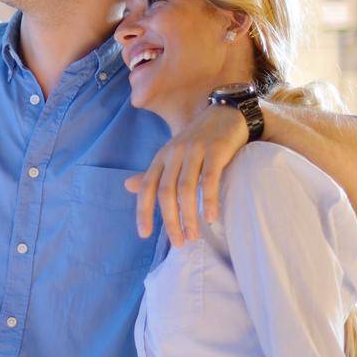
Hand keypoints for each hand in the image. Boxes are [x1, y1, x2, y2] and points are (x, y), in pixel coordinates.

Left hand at [125, 103, 248, 246]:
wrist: (228, 114)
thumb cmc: (199, 140)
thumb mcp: (173, 155)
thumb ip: (154, 173)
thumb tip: (128, 186)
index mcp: (162, 157)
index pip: (147, 187)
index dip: (143, 211)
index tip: (143, 235)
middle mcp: (175, 153)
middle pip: (166, 192)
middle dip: (170, 220)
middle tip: (178, 242)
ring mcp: (195, 150)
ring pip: (186, 188)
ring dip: (189, 215)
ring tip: (194, 236)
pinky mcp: (216, 150)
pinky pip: (210, 178)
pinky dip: (209, 200)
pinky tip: (211, 218)